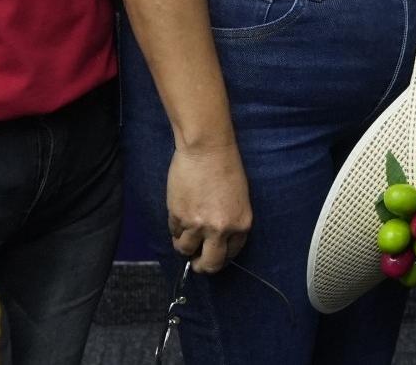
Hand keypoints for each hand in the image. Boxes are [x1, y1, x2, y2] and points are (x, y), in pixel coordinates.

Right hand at [168, 142, 251, 273]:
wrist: (206, 148)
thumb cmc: (226, 167)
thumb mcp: (238, 199)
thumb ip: (230, 222)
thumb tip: (217, 241)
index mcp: (241, 225)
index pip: (230, 255)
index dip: (220, 257)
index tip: (212, 255)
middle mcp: (221, 230)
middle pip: (209, 264)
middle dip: (202, 266)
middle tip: (196, 262)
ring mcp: (198, 225)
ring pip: (185, 250)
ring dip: (184, 245)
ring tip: (185, 232)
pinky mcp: (179, 217)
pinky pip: (174, 232)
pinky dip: (175, 228)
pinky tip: (180, 213)